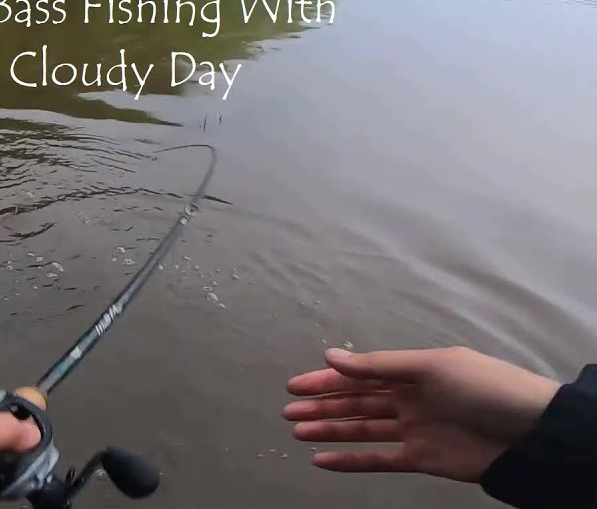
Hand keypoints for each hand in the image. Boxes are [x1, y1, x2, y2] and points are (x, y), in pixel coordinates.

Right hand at [283, 346, 560, 481]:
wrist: (530, 433)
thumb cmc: (483, 388)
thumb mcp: (431, 366)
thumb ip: (379, 365)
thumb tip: (331, 355)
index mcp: (413, 372)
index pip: (360, 375)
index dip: (327, 380)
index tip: (295, 386)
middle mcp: (410, 399)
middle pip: (357, 402)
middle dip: (322, 406)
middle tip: (288, 411)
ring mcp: (415, 430)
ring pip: (362, 429)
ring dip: (330, 430)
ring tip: (298, 432)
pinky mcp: (421, 459)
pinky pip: (379, 459)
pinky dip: (351, 461)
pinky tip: (323, 461)